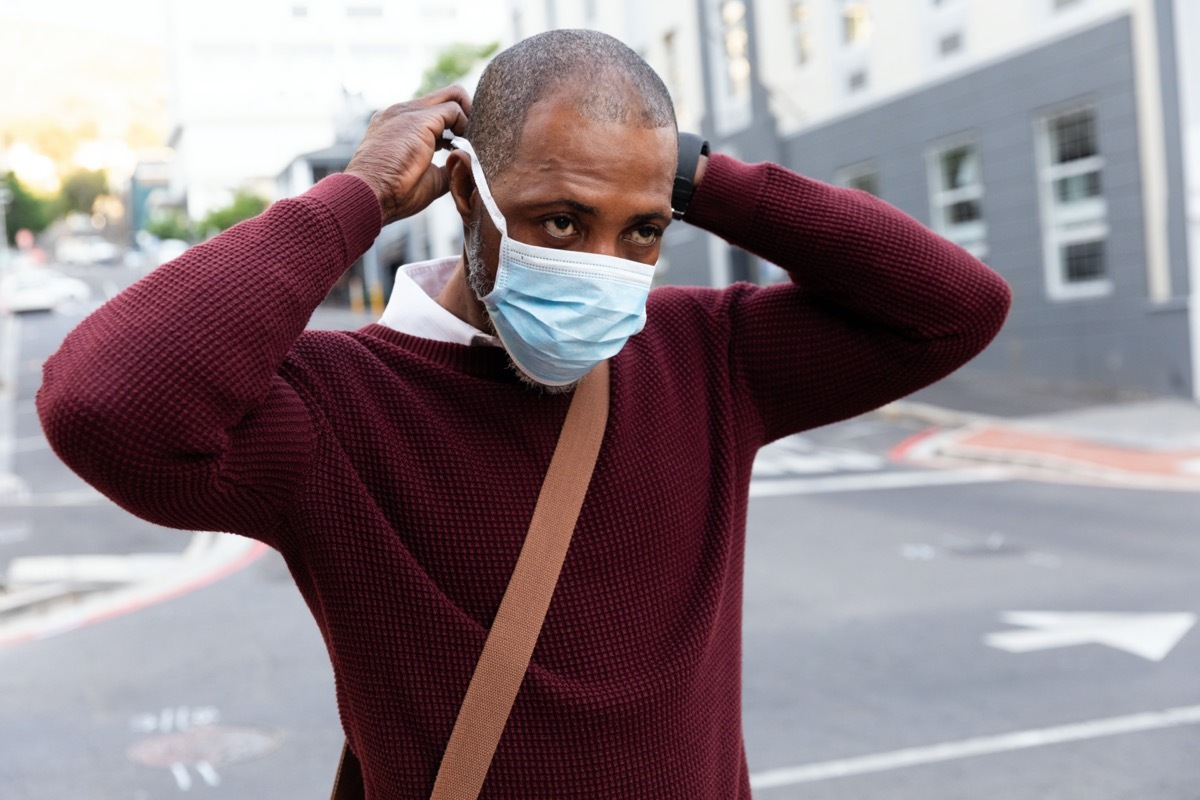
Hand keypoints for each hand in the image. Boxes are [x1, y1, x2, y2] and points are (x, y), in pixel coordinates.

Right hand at [345, 85, 470, 225]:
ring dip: (470, 120)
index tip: (464, 145)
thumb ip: (444, 167)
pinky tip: (466, 147)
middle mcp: (401, 112)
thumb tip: (462, 166)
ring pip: (453, 97)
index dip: (455, 124)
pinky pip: (454, 110)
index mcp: (397, 124)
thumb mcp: (426, 179)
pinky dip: (467, 126)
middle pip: (446, 97)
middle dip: (468, 115)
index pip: (433, 110)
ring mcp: (408, 112)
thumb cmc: (393, 195)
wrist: (369, 196)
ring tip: (472, 145)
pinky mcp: (419, 119)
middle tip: (477, 139)